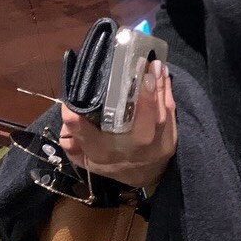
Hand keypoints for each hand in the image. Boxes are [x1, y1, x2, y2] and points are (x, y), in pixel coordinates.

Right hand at [58, 58, 176, 188]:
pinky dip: (167, 91)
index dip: (76, 125)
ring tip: (152, 64)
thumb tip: (70, 113)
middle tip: (138, 72)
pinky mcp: (170, 140)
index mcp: (102, 154)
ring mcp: (154, 147)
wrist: (144, 175)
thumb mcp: (83, 155)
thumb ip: (71, 137)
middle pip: (138, 132)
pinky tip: (162, 72)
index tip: (69, 108)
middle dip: (141, 102)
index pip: (86, 139)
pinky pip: (171, 113)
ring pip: (158, 118)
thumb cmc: (109, 159)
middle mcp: (129, 152)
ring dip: (157, 89)